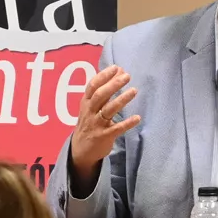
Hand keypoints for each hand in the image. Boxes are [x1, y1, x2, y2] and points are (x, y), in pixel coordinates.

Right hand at [69, 65, 140, 180]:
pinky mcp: (103, 136)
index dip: (103, 76)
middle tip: (127, 76)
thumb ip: (104, 90)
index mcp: (86, 103)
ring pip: (108, 110)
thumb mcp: (91, 106)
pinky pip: (116, 129)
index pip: (92, 86)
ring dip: (121, 100)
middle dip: (113, 85)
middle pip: (100, 96)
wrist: (80, 150)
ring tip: (134, 91)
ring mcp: (96, 125)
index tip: (116, 68)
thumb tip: (118, 70)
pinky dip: (126, 123)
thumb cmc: (89, 123)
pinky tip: (137, 118)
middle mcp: (89, 112)